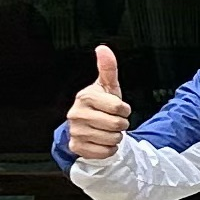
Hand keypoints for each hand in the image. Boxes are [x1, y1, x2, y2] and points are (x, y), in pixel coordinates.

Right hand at [66, 46, 130, 161]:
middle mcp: (76, 114)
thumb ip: (107, 68)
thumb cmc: (101, 104)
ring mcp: (75, 131)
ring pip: (113, 139)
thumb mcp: (107, 86)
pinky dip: (109, 149)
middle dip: (122, 124)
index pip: (119, 108)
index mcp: (85, 97)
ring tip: (107, 130)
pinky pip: (105, 152)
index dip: (124, 110)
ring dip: (116, 137)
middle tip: (114, 121)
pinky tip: (102, 141)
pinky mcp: (77, 147)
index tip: (118, 109)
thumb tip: (103, 48)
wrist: (87, 125)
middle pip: (117, 125)